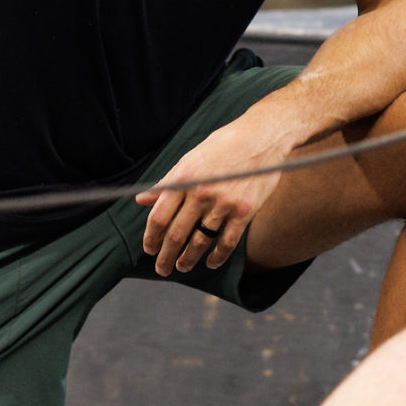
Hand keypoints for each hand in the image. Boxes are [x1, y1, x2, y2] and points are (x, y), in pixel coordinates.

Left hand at [134, 111, 302, 277]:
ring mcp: (224, 203)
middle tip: (161, 268)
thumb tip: (142, 199)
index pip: (159, 216)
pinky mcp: (245, 211)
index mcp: (184, 178)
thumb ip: (168, 182)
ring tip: (182, 267)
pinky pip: (227, 242)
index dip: (151, 237)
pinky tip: (210, 263)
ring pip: (200, 241)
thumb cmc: (224, 145)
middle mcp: (201, 192)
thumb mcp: (191, 158)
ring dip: (188, 259)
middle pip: (176, 234)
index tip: (149, 248)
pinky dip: (217, 257)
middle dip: (165, 255)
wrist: (263, 137)